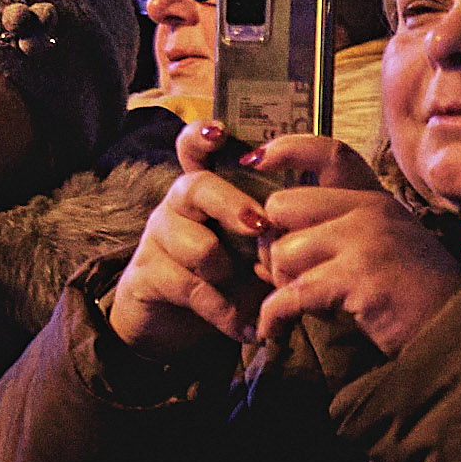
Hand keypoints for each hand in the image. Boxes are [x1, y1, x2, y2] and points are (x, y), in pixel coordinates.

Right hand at [103, 121, 279, 360]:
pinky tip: (247, 329)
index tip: (220, 133)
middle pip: (196, 187)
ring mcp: (157, 238)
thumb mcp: (255, 251)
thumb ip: (276, 232)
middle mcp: (177, 206)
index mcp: (205, 189)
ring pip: (197, 245)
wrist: (178, 326)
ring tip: (252, 297)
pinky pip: (192, 288)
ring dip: (231, 274)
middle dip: (232, 206)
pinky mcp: (146, 275)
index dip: (202, 135)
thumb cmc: (228, 279)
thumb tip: (313, 225)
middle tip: (260, 227)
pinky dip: (227, 313)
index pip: (193, 148)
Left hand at [250, 135, 460, 357]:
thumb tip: (265, 241)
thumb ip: (329, 235)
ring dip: (281, 284)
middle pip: (282, 206)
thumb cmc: (410, 297)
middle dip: (272, 244)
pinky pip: (291, 292)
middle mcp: (370, 210)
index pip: (328, 153)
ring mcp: (366, 241)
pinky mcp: (359, 278)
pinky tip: (274, 330)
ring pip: (283, 252)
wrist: (457, 334)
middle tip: (286, 275)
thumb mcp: (376, 249)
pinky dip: (275, 315)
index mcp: (375, 199)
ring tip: (306, 304)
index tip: (253, 159)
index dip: (286, 149)